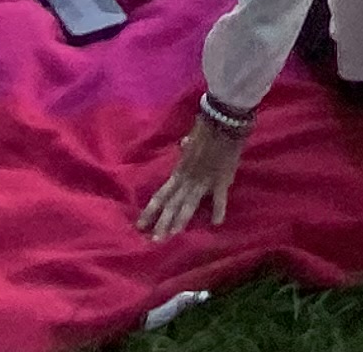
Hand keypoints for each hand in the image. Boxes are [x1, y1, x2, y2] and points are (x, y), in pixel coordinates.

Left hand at [138, 113, 243, 236]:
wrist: (222, 121)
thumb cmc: (206, 127)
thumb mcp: (192, 138)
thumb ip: (188, 146)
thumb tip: (183, 145)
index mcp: (179, 171)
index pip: (161, 195)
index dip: (151, 211)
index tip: (140, 225)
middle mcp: (187, 179)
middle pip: (171, 204)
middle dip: (162, 223)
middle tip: (154, 241)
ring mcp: (203, 181)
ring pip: (188, 204)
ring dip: (180, 220)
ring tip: (172, 235)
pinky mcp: (220, 180)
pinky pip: (219, 198)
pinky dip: (218, 210)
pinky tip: (216, 223)